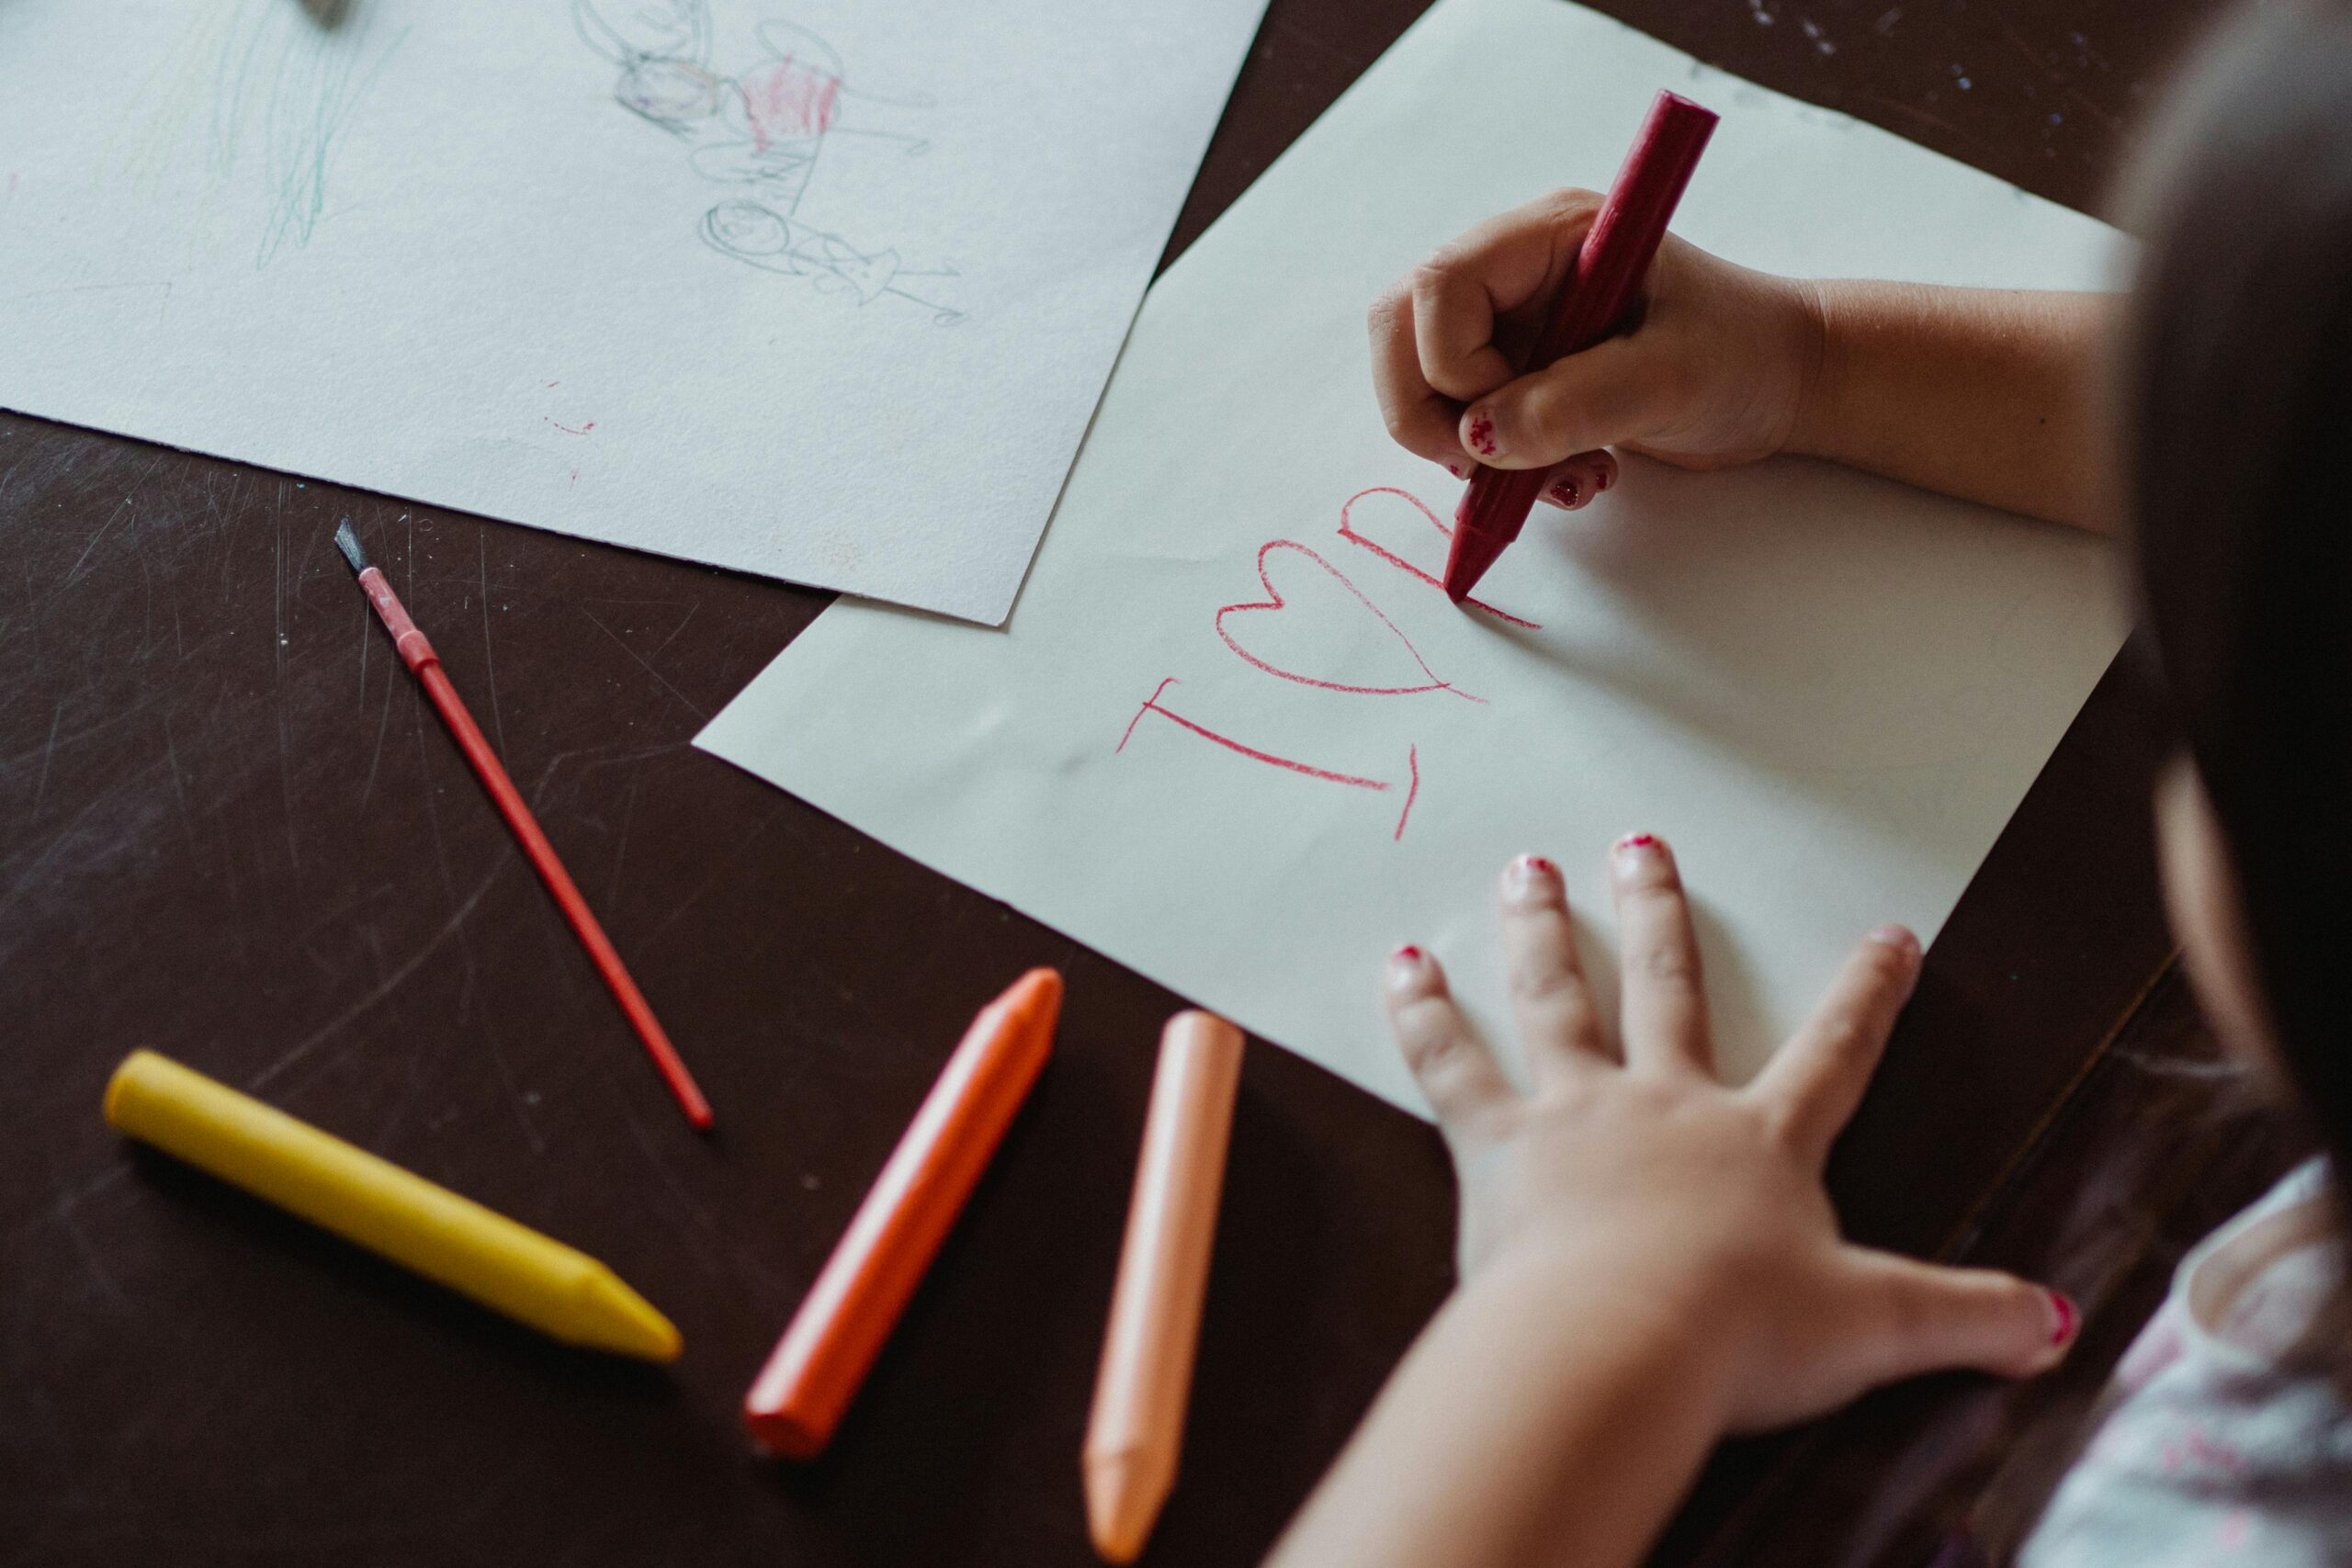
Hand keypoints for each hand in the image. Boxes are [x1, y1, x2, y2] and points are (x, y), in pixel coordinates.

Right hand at [1368, 190, 1823, 509]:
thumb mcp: (1669, 379)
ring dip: (1471, 453)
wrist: (1781, 383)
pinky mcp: (1516, 373)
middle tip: (1490, 466)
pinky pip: (1462, 423)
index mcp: (1549, 236)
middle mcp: (1515, 270)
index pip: (1439, 287)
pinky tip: (1572, 475)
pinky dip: (1500, 470)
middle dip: (1430, 415)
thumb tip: (1481, 442)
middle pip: (1401, 330)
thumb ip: (1573, 404)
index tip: (1512, 419)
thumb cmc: (1743, 354)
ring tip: (1561, 475)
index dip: (1453, 366)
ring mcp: (1509, 322)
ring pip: (1420, 383)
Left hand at [1385, 837, 2073, 1433]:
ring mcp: (1576, 1114)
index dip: (1867, 994)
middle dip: (1662, 914)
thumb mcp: (1873, 1329)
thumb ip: (1962, 1318)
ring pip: (1556, 1000)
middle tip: (1642, 845)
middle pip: (1667, 989)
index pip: (1833, 1053)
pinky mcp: (1497, 1147)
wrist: (1620, 1349)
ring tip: (1528, 871)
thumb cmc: (1739, 1338)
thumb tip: (2053, 1326)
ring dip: (1540, 930)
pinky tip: (1401, 966)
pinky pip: (1450, 1065)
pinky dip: (1422, 1014)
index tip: (1888, 936)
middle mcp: (1666, 1105)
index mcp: (1760, 1140)